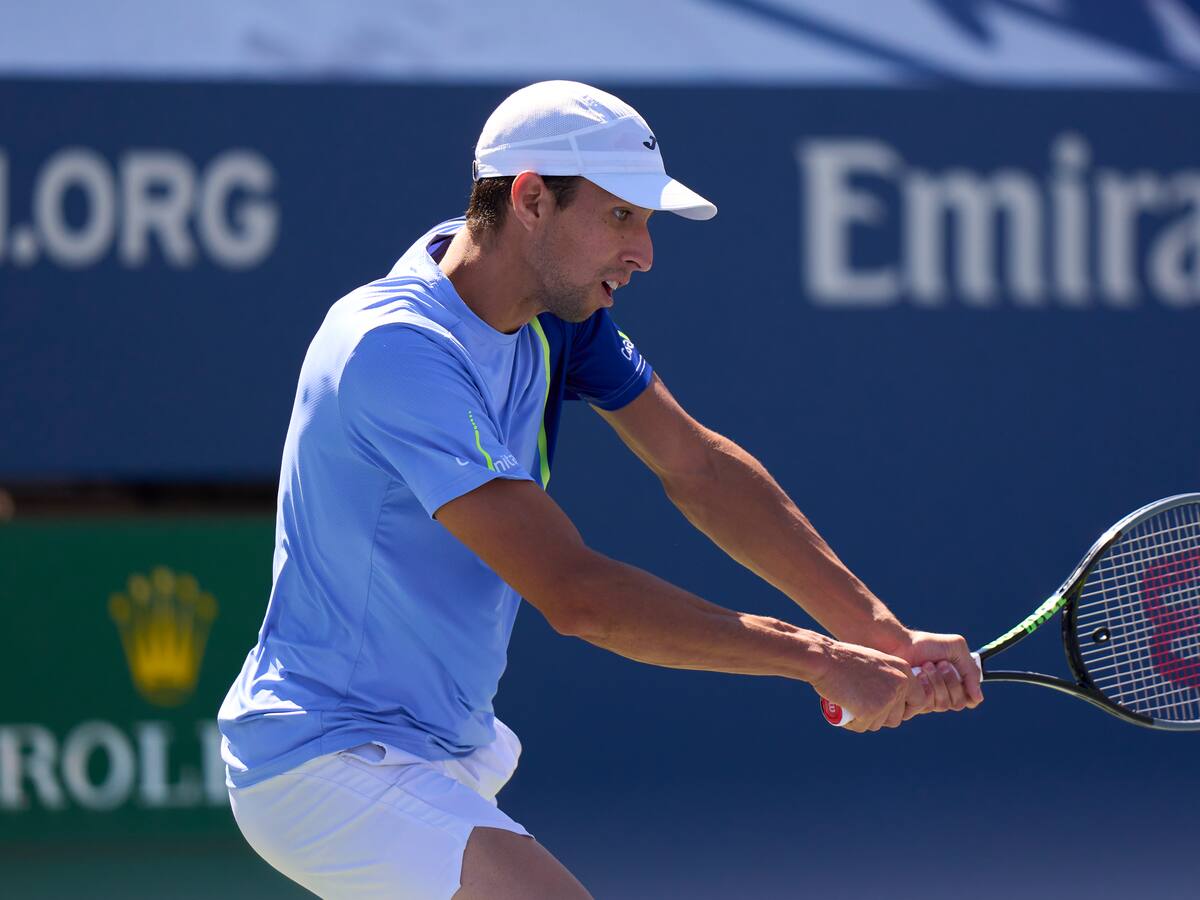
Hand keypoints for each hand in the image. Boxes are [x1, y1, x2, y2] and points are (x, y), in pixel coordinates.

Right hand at [810, 640, 930, 732]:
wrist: (825, 659)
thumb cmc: (844, 659)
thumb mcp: (875, 663)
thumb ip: (889, 678)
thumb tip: (895, 699)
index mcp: (904, 671)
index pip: (920, 700)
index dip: (906, 709)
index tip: (890, 710)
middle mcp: (900, 685)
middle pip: (897, 717)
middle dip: (880, 718)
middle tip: (862, 708)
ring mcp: (886, 699)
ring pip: (879, 724)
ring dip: (865, 720)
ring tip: (850, 705)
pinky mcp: (870, 711)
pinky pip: (863, 726)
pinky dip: (852, 723)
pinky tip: (843, 710)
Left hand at [885, 630, 984, 715]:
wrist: (899, 644)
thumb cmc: (926, 644)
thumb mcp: (956, 649)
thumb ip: (971, 670)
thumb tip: (978, 697)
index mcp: (955, 684)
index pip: (970, 700)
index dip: (966, 689)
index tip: (957, 671)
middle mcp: (943, 695)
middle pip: (958, 703)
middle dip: (950, 681)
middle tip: (939, 663)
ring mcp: (928, 700)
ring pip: (943, 705)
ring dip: (936, 681)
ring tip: (925, 666)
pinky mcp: (914, 704)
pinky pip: (928, 706)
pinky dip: (925, 687)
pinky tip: (917, 675)